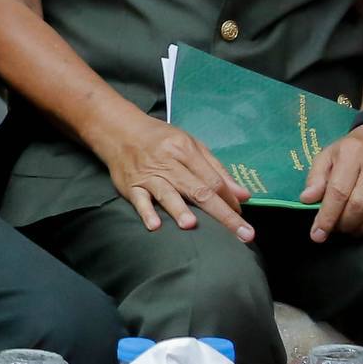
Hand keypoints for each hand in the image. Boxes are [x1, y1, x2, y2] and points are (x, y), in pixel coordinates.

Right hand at [101, 117, 255, 239]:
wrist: (119, 130)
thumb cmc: (161, 140)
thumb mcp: (191, 146)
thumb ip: (217, 171)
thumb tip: (243, 196)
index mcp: (185, 150)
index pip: (213, 179)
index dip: (230, 199)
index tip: (242, 215)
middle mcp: (168, 162)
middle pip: (198, 190)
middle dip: (222, 213)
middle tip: (243, 234)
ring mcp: (148, 175)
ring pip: (167, 194)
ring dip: (179, 209)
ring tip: (191, 225)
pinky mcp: (130, 186)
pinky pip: (139, 200)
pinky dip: (146, 212)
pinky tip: (154, 225)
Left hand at [299, 125, 362, 239]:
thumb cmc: (352, 149)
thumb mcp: (328, 156)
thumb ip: (316, 177)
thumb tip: (307, 200)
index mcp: (352, 153)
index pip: (338, 191)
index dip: (327, 216)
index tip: (318, 234)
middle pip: (361, 203)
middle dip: (347, 223)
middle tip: (340, 229)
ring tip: (356, 229)